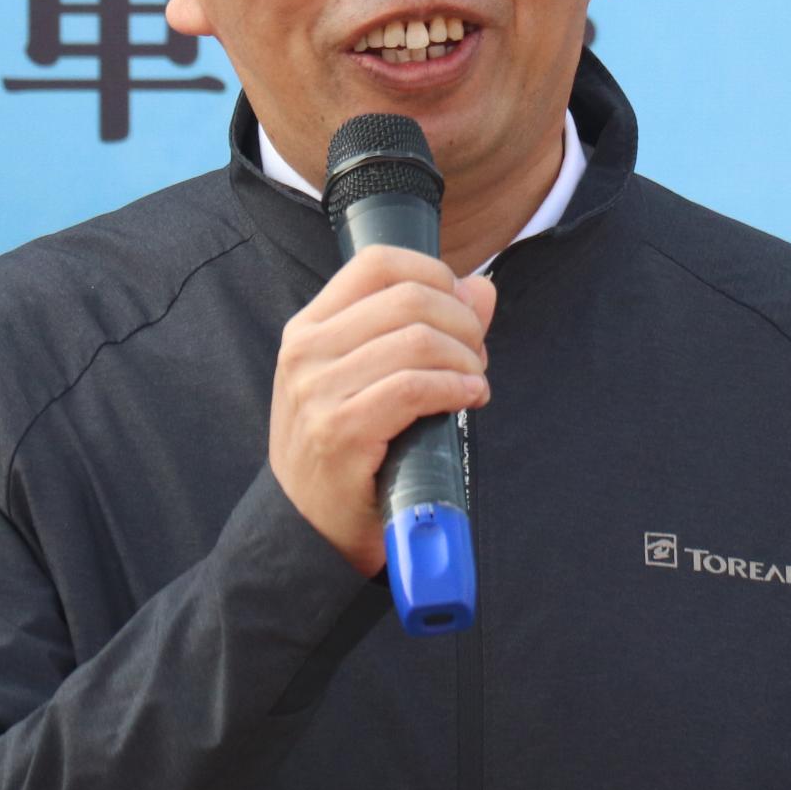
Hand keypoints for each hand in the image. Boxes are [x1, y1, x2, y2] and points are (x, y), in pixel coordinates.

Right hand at [269, 246, 497, 575]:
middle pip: (409, 298)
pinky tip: (469, 398)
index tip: (460, 308)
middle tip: (477, 355)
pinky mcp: (341, 432)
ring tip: (474, 382)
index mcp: (309, 327)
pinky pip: (414, 388)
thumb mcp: (367, 379)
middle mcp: (306, 351)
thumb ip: (421, 328)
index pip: (376, 262)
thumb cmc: (344, 449)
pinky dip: (455, 388)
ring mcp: (319, 391)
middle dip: (463, 322)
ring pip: (417, 340)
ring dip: (465, 359)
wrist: (306, 527)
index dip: (435, 273)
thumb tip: (483, 289)